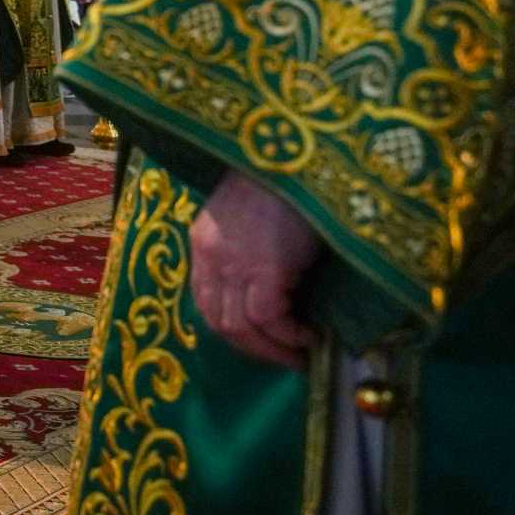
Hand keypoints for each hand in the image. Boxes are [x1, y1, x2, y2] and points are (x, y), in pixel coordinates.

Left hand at [191, 171, 322, 369]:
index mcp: (203, 242)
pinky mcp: (264, 268)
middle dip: (251, 348)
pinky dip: (290, 335)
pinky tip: (311, 337)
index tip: (260, 342)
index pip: (204, 300)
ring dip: (272, 350)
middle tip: (283, 358)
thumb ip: (248, 249)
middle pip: (218, 321)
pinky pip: (269, 318)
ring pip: (241, 327)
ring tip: (300, 356)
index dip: (230, 329)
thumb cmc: (286, 182)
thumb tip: (275, 289)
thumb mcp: (251, 217)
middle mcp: (210, 256)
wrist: (298, 156)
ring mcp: (235, 264)